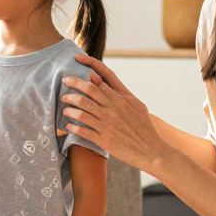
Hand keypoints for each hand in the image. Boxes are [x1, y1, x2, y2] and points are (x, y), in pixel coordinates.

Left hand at [59, 54, 169, 171]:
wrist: (151, 150)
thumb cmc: (144, 127)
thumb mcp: (136, 105)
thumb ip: (118, 92)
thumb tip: (97, 78)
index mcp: (122, 98)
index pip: (101, 79)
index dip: (85, 70)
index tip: (74, 65)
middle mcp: (114, 108)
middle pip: (88, 92)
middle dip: (73, 86)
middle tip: (64, 85)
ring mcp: (108, 124)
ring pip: (82, 111)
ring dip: (69, 108)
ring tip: (64, 108)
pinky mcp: (104, 140)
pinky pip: (83, 131)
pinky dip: (72, 128)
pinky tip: (67, 126)